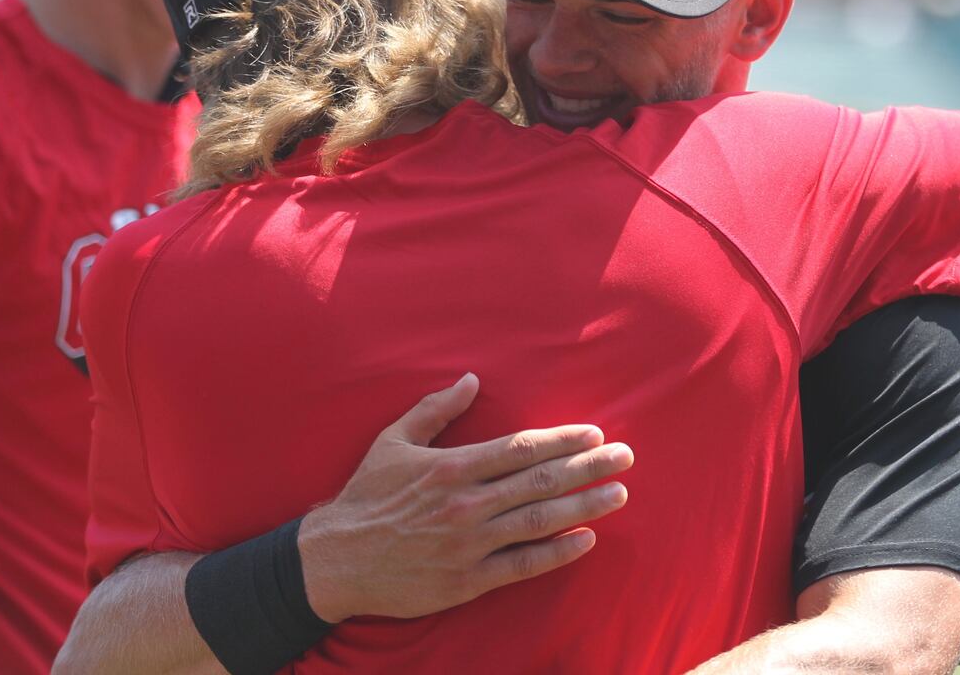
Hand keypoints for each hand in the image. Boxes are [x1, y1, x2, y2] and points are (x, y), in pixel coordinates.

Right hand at [299, 372, 630, 621]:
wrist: (334, 560)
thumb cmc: (365, 496)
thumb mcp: (393, 441)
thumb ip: (436, 409)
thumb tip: (472, 379)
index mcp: (452, 467)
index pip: (520, 448)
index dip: (562, 439)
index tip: (594, 432)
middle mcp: (466, 504)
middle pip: (541, 482)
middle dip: (588, 467)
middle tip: (626, 456)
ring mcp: (469, 544)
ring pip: (539, 522)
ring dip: (584, 506)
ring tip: (618, 493)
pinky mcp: (467, 580)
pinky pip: (523, 565)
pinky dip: (557, 553)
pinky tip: (586, 539)